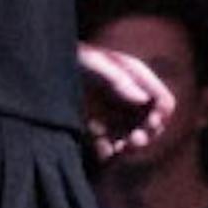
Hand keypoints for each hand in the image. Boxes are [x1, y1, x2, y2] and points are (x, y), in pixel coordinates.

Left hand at [79, 42, 174, 163]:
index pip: (163, 101)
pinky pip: (109, 146)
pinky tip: (100, 149)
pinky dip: (107, 150)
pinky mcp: (96, 128)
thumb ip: (119, 81)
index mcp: (136, 79)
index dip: (161, 115)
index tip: (150, 124)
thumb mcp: (94, 63)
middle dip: (145, 135)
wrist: (44, 68)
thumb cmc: (72, 57)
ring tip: (118, 150)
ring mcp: (114, 114)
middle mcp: (129, 98)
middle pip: (151, 125)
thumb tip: (143, 100)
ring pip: (132, 139)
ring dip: (128, 148)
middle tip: (133, 142)